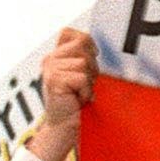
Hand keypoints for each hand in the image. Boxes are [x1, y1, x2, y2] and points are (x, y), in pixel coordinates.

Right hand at [27, 29, 95, 160]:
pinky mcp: (54, 79)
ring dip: (89, 80)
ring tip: (81, 93)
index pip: (70, 33)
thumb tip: (109, 46)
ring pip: (84, 62)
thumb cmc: (79, 104)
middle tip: (85, 84)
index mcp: (56, 56)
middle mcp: (50, 59)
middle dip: (92, 65)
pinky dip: (86, 90)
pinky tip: (79, 99)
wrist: (66, 128)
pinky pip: (82, 77)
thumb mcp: (84, 76)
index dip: (86, 43)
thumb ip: (87, 59)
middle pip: (83, 44)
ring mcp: (50, 68)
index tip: (92, 59)